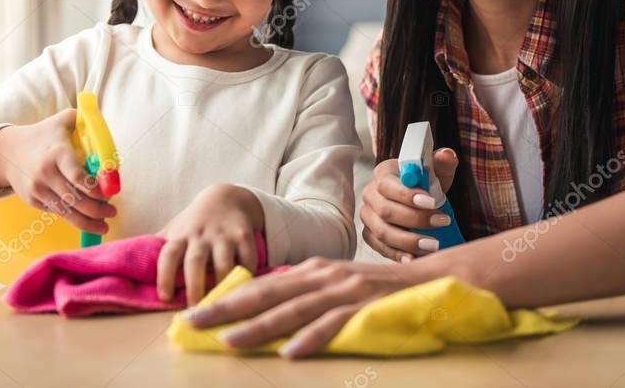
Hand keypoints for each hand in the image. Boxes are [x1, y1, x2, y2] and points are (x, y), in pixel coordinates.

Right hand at [0, 108, 116, 233]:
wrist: (7, 151)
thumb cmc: (43, 134)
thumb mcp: (63, 120)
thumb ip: (85, 120)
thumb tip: (106, 125)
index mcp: (58, 153)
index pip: (78, 177)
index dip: (96, 189)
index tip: (110, 194)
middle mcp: (46, 173)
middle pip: (76, 199)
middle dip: (98, 210)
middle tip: (112, 212)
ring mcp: (38, 189)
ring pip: (67, 211)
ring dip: (88, 221)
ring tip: (104, 224)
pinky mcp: (33, 200)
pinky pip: (57, 212)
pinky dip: (73, 218)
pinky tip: (86, 219)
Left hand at [157, 184, 264, 305]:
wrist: (226, 198)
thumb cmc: (195, 222)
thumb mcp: (175, 229)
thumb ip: (158, 248)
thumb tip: (131, 269)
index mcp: (180, 236)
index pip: (168, 254)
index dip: (163, 276)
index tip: (164, 298)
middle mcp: (200, 235)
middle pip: (195, 261)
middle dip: (194, 285)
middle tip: (195, 308)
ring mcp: (223, 235)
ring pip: (223, 262)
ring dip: (222, 284)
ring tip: (221, 303)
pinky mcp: (243, 235)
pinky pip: (248, 258)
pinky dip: (247, 274)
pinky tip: (245, 289)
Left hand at [182, 256, 425, 358]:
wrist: (431, 278)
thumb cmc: (379, 288)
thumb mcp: (336, 285)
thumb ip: (305, 295)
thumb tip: (267, 310)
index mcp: (313, 271)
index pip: (262, 286)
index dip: (227, 300)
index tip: (195, 313)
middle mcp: (323, 276)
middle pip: (267, 294)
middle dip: (227, 310)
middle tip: (193, 324)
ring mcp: (344, 290)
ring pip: (293, 310)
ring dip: (260, 327)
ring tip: (231, 341)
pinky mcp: (365, 306)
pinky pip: (335, 325)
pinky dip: (312, 338)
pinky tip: (292, 354)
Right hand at [360, 148, 458, 261]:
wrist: (418, 201)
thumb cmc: (425, 184)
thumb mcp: (436, 171)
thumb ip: (442, 162)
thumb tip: (447, 155)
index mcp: (383, 174)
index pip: (388, 184)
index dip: (408, 195)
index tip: (433, 202)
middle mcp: (370, 194)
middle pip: (386, 210)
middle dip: (415, 220)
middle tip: (443, 223)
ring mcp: (368, 216)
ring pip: (383, 232)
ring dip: (409, 241)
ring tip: (434, 245)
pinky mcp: (370, 235)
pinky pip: (380, 248)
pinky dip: (397, 255)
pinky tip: (415, 259)